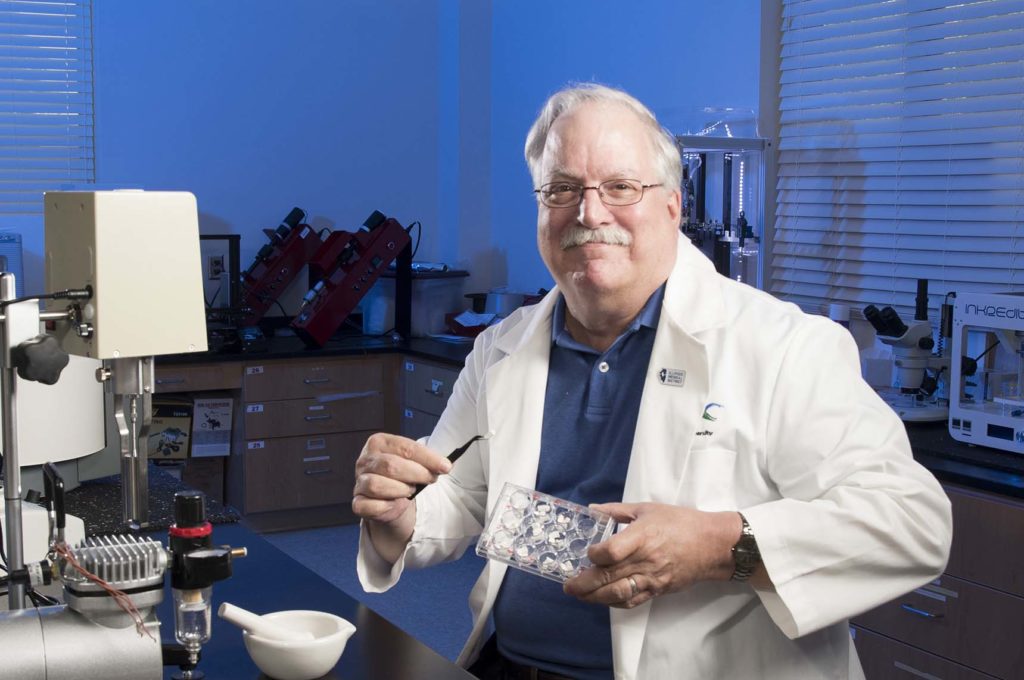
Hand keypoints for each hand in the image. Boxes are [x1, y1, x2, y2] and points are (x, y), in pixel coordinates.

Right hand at [352, 433, 451, 524]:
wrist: (391, 498)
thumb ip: (428, 460)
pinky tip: (396, 504)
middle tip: (430, 479)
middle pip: (391, 465)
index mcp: (379, 442)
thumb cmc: (403, 475)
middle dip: (417, 474)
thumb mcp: (415, 462)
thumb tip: (446, 464)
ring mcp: (359, 481)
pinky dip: (388, 507)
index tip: (445, 466)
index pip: (405, 447)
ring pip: (378, 485)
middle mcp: (365, 460)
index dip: (428, 458)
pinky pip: (370, 506)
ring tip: (410, 490)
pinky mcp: (358, 502)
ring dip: (401, 490)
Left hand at [563, 503, 739, 608]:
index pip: (611, 552)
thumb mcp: (647, 509)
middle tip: (568, 586)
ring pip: (618, 593)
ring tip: (580, 595)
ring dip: (595, 597)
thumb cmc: (680, 522)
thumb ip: (616, 510)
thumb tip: (592, 508)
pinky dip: (615, 602)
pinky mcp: (658, 589)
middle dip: (584, 584)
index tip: (588, 553)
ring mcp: (652, 578)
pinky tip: (603, 599)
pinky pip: (633, 600)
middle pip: (609, 576)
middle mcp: (645, 560)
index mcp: (642, 536)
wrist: (712, 545)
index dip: (595, 555)